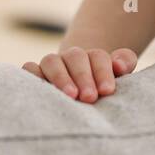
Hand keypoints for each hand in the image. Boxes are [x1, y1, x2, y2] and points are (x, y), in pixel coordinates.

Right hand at [22, 47, 137, 102]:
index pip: (98, 57)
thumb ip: (125, 63)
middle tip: (90, 97)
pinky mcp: (34, 74)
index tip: (107, 91)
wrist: (80, 95)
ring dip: (60, 77)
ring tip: (70, 96)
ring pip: (51, 61)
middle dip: (83, 76)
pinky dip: (32, 75)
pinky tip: (42, 91)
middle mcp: (71, 57)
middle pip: (75, 57)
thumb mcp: (118, 78)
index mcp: (93, 57)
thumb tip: (119, 65)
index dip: (102, 72)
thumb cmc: (101, 89)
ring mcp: (52, 64)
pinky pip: (29, 69)